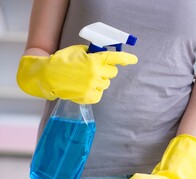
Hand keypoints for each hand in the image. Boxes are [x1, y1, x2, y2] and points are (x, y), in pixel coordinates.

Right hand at [17, 45, 137, 103]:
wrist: (49, 75)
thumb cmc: (62, 61)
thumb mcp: (79, 51)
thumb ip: (93, 53)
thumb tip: (104, 56)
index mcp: (94, 61)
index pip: (116, 58)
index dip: (127, 58)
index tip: (134, 59)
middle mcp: (96, 74)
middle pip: (113, 73)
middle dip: (108, 70)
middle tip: (97, 69)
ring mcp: (92, 87)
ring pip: (106, 84)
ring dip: (100, 80)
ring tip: (87, 79)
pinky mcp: (89, 97)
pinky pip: (100, 94)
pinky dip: (95, 90)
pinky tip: (85, 87)